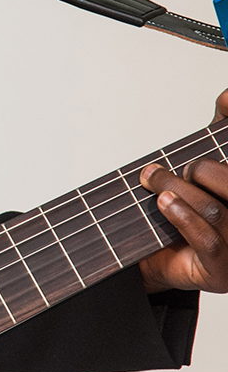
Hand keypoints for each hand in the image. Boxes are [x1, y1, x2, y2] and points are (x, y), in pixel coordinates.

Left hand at [138, 90, 227, 292]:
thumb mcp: (204, 169)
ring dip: (176, 188)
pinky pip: (207, 239)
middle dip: (197, 169)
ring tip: (151, 178)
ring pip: (215, 209)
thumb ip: (221, 131)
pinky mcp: (223, 271)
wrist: (163, 264)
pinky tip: (163, 202)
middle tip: (168, 168)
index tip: (225, 100)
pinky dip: (182, 216)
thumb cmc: (191, 209)